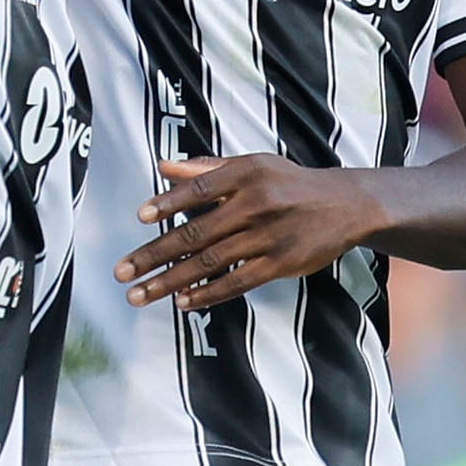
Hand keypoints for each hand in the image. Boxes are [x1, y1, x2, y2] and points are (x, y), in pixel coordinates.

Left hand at [116, 154, 380, 311]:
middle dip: (154, 254)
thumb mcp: (253, 165)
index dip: (168, 203)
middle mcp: (255, 204)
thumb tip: (163, 167)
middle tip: (121, 271)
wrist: (345, 205)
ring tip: (139, 294)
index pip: (199, 188)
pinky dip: (207, 293)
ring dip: (169, 281)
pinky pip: (236, 282)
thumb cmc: (288, 182)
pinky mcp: (280, 264)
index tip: (139, 217)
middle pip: (195, 232)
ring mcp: (268, 237)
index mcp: (246, 175)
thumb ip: (208, 169)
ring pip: (209, 262)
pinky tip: (181, 301)